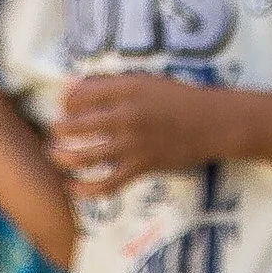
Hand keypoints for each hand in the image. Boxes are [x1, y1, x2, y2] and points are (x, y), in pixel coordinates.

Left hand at [50, 72, 233, 198]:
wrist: (215, 122)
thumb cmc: (181, 99)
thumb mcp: (148, 82)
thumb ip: (114, 85)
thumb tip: (76, 88)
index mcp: (128, 89)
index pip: (80, 96)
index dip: (66, 102)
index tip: (66, 107)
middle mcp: (126, 115)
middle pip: (74, 126)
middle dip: (58, 130)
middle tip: (56, 131)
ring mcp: (132, 144)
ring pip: (81, 157)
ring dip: (61, 157)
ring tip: (56, 154)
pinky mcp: (140, 167)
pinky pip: (103, 185)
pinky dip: (83, 190)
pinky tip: (72, 187)